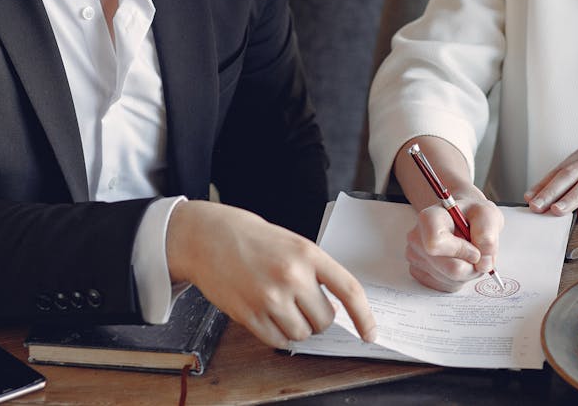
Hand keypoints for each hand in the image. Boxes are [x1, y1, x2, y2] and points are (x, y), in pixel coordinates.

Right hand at [166, 200, 375, 348]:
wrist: (207, 237)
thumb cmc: (251, 238)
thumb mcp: (292, 243)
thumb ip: (314, 271)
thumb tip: (335, 308)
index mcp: (307, 254)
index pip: (349, 290)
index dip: (364, 316)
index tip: (369, 333)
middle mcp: (291, 276)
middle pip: (325, 320)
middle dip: (318, 318)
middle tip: (302, 303)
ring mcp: (269, 297)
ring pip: (302, 334)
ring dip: (297, 327)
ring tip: (282, 306)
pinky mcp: (249, 314)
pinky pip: (277, 341)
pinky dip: (278, 336)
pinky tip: (269, 317)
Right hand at [404, 192, 503, 292]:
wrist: (460, 218)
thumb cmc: (471, 214)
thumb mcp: (487, 214)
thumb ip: (487, 234)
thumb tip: (483, 263)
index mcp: (429, 218)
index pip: (436, 244)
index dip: (461, 251)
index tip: (474, 248)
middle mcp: (417, 238)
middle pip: (450, 269)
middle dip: (471, 266)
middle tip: (477, 253)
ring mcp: (415, 257)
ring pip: (450, 280)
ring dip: (467, 272)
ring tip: (468, 255)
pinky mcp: (419, 273)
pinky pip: (445, 286)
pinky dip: (459, 279)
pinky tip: (459, 262)